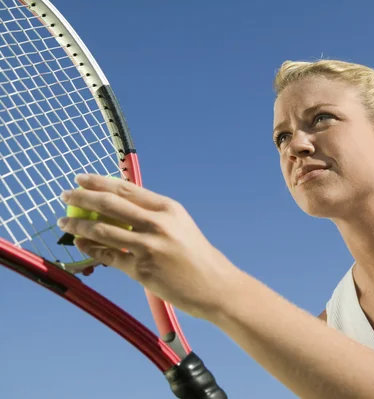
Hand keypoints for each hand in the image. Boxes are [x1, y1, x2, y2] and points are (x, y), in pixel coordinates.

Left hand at [57, 174, 236, 319]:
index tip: (80, 179)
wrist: (215, 285)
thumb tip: (120, 208)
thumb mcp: (180, 226)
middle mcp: (158, 223)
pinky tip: (80, 244)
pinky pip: (108, 257)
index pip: (126, 188)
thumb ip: (153, 215)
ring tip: (65, 222)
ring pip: (103, 230)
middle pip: (109, 204)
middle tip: (65, 196)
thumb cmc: (197, 256)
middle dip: (82, 197)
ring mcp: (149, 246)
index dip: (99, 181)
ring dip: (78, 224)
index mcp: (168, 208)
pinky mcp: (142, 269)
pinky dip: (90, 249)